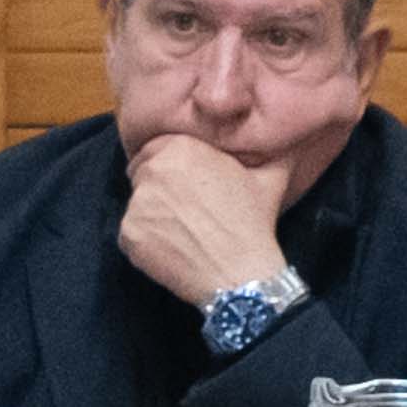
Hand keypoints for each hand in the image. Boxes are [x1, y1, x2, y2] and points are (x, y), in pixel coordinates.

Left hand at [113, 129, 296, 318]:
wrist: (240, 273)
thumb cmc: (253, 223)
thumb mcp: (270, 177)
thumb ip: (268, 149)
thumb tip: (278, 133)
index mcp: (180, 147)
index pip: (155, 148)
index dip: (168, 166)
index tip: (181, 184)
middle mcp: (153, 170)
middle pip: (141, 173)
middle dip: (156, 188)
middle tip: (182, 211)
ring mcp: (137, 204)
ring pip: (136, 204)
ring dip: (151, 215)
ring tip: (182, 233)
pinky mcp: (128, 235)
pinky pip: (130, 234)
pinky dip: (145, 242)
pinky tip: (172, 250)